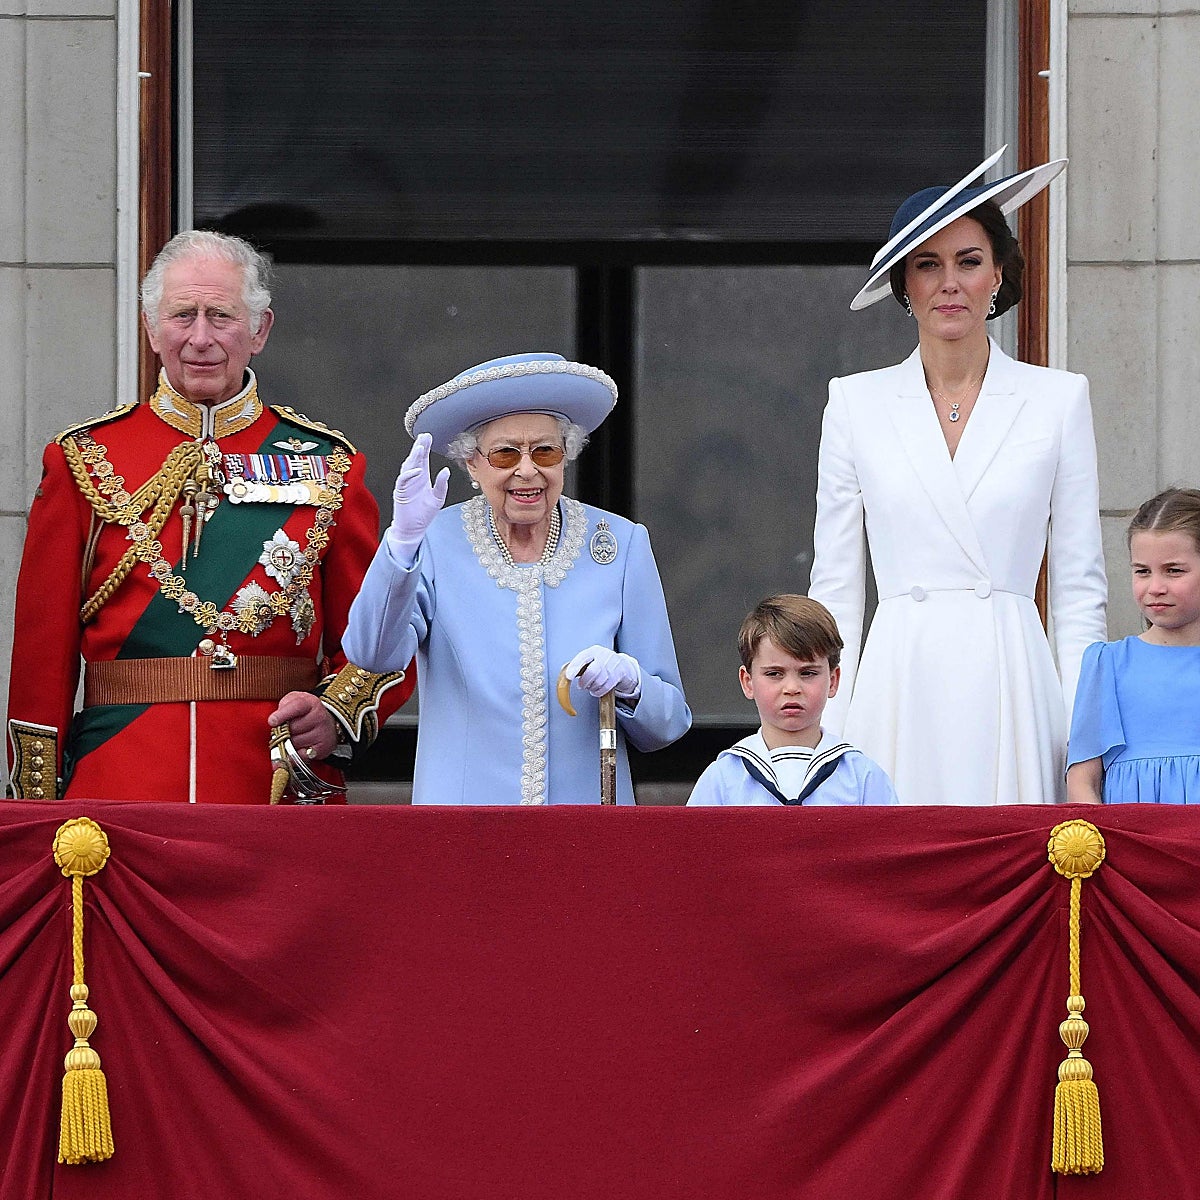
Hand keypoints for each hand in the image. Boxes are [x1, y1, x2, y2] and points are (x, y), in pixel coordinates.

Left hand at [268, 692, 338, 761]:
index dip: (283, 714)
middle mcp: (319, 717)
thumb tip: (273, 721)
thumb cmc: (306, 712)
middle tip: (284, 730)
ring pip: (294, 743)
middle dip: (283, 731)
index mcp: (310, 703)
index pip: (297, 706)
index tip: (272, 721)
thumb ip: (282, 707)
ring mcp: (322, 733)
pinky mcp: (322, 748)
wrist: (327, 722)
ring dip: (288, 743)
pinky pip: (300, 756)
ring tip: (293, 737)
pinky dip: (294, 754)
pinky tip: (298, 747)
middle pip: (292, 728)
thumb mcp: (294, 701)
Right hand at [386, 433, 449, 565]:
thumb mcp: (437, 499)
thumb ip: (442, 485)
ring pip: (408, 467)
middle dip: (419, 447)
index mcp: (422, 478)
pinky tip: (417, 469)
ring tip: (420, 448)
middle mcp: (413, 479)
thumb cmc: (424, 515)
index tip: (429, 436)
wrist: (413, 529)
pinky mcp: (401, 493)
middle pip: (415, 459)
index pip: (423, 459)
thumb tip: (446, 470)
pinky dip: (410, 474)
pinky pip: (403, 480)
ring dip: (413, 458)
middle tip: (424, 436)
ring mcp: (406, 485)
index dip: (425, 448)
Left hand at [562, 646, 640, 699]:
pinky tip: (596, 690)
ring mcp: (613, 665)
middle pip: (592, 671)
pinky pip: (606, 687)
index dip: (574, 667)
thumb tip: (564, 674)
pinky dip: (598, 692)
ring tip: (590, 687)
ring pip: (599, 681)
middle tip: (581, 686)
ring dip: (592, 687)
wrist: (623, 665)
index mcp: (593, 651)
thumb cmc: (602, 663)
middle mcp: (604, 655)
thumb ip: (578, 665)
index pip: (582, 658)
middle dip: (584, 682)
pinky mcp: (619, 674)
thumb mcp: (590, 660)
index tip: (569, 677)